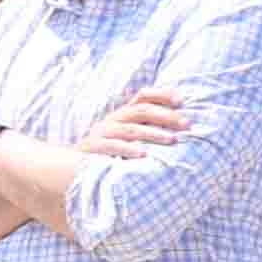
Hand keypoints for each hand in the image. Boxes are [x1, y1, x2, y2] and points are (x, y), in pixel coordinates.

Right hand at [74, 89, 193, 161]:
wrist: (74, 166)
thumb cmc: (109, 153)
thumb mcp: (127, 138)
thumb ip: (146, 129)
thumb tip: (178, 125)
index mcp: (122, 114)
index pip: (142, 96)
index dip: (161, 95)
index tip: (181, 100)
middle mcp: (113, 120)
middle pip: (141, 111)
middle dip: (166, 116)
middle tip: (186, 124)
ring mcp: (102, 133)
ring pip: (131, 129)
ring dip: (153, 134)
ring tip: (172, 140)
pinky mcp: (94, 148)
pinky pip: (112, 146)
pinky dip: (128, 149)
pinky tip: (144, 155)